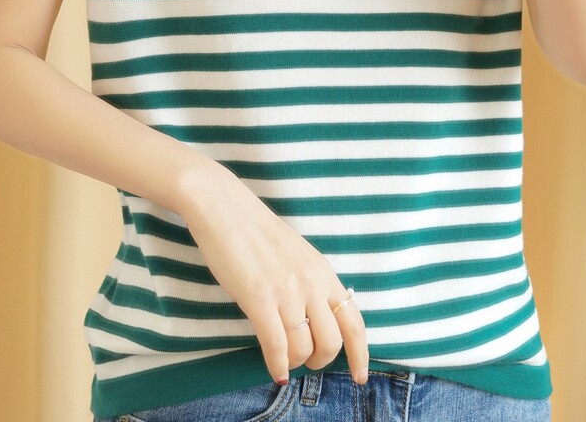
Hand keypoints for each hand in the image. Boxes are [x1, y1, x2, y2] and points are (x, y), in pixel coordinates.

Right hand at [177, 161, 369, 384]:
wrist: (225, 209)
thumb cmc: (256, 232)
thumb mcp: (297, 255)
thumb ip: (311, 283)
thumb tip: (318, 320)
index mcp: (323, 271)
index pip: (354, 320)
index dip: (360, 354)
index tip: (359, 376)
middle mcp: (311, 283)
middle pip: (332, 342)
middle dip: (319, 360)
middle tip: (306, 360)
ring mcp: (286, 290)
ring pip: (304, 349)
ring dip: (295, 363)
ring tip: (284, 359)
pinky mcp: (259, 297)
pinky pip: (276, 346)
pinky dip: (277, 366)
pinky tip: (273, 371)